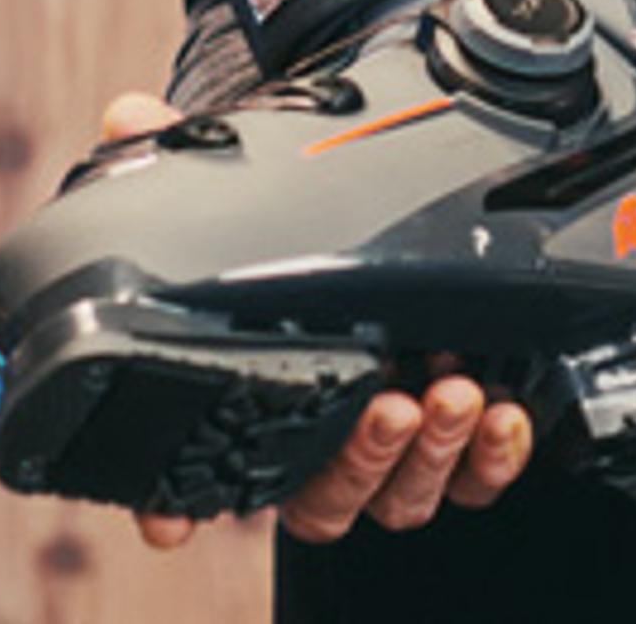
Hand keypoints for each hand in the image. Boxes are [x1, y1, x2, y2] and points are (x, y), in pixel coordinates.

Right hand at [90, 93, 535, 550]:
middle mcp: (328, 433)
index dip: (175, 505)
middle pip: (325, 496)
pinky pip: (479, 479)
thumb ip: (193, 152)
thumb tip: (129, 119)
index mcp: (266, 392)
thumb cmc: (324, 223)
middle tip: (391, 401)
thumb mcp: (264, 178)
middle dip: (360, 457)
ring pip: (402, 493)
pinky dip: (492, 457)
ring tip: (454, 390)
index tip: (175, 517)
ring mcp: (400, 443)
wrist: (424, 214)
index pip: (201, 472)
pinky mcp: (469, 439)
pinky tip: (506, 413)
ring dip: (430, 453)